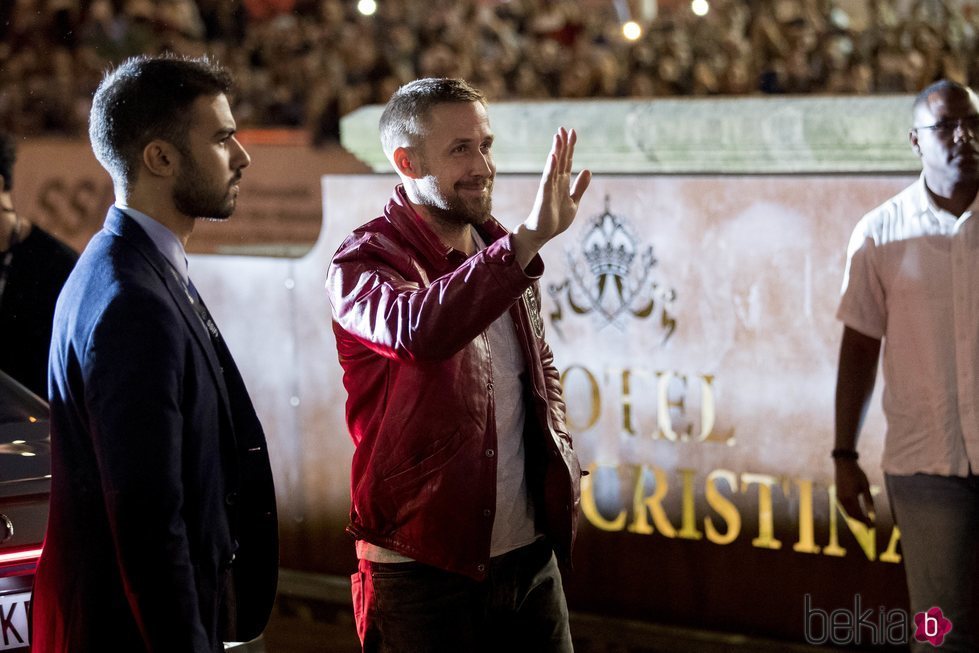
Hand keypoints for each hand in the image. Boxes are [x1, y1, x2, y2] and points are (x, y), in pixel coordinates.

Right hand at [513, 127, 590, 267]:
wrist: (541, 234)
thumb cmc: (555, 219)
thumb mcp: (574, 202)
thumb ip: (580, 187)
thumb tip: (588, 170)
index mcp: (562, 182)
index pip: (568, 161)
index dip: (570, 147)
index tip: (572, 132)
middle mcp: (555, 181)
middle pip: (561, 159)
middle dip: (563, 143)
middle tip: (564, 128)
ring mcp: (549, 187)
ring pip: (554, 165)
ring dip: (556, 150)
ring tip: (558, 135)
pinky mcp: (544, 195)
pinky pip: (548, 179)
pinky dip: (551, 167)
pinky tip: (553, 156)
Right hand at [834, 458, 874, 525]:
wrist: (843, 464)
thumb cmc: (857, 474)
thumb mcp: (866, 486)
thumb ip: (869, 500)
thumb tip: (873, 513)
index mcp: (850, 498)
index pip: (859, 515)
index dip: (866, 522)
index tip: (873, 526)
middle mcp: (843, 500)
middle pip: (852, 517)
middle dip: (861, 523)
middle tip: (870, 526)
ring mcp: (839, 499)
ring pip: (848, 514)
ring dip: (856, 519)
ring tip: (865, 520)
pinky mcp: (837, 497)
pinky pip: (845, 509)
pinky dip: (851, 513)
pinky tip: (857, 513)